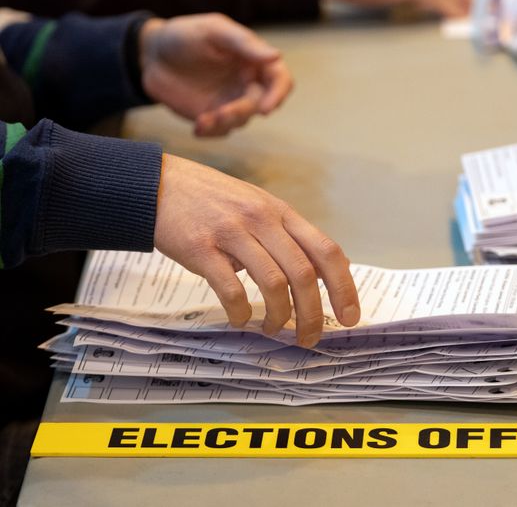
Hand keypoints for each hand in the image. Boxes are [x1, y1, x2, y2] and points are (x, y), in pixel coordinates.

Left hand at [140, 14, 292, 136]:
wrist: (151, 55)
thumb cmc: (184, 35)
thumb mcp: (212, 31)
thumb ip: (243, 43)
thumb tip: (277, 55)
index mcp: (254, 59)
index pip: (280, 79)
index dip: (279, 94)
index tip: (265, 108)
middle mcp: (247, 82)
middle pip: (261, 104)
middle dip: (242, 112)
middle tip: (220, 114)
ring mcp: (231, 101)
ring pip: (241, 121)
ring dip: (224, 123)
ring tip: (202, 121)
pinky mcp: (213, 116)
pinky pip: (221, 131)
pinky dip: (211, 132)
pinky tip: (197, 127)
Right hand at [154, 154, 359, 346]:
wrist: (159, 185)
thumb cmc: (213, 201)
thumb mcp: (260, 207)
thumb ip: (288, 236)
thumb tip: (325, 270)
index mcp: (282, 213)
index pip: (326, 250)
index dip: (344, 286)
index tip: (350, 315)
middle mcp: (262, 220)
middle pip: (303, 273)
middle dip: (313, 313)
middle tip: (310, 337)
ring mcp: (232, 233)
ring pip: (272, 283)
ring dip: (279, 315)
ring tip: (274, 329)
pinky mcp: (201, 248)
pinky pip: (229, 288)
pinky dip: (239, 312)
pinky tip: (239, 320)